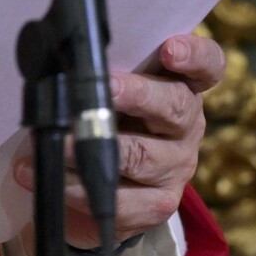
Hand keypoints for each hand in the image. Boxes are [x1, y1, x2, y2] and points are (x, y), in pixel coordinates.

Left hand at [14, 33, 224, 248]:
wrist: (94, 186)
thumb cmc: (100, 121)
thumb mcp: (106, 92)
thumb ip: (101, 74)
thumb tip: (65, 64)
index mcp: (181, 87)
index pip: (207, 66)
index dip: (194, 55)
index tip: (170, 49)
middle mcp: (186, 127)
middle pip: (175, 105)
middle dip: (137, 95)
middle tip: (106, 89)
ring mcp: (175, 168)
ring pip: (143, 156)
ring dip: (96, 147)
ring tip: (60, 142)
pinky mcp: (157, 206)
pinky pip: (121, 200)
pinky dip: (79, 188)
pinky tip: (49, 177)